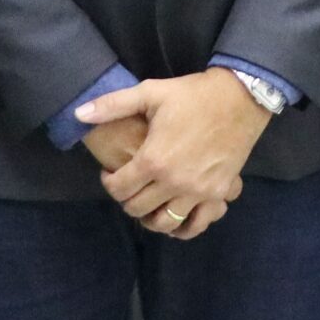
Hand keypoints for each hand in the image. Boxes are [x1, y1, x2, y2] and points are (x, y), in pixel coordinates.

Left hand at [80, 68, 267, 238]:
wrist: (240, 98)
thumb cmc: (192, 94)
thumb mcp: (150, 93)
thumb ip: (112, 105)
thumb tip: (79, 113)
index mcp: (153, 160)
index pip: (119, 189)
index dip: (108, 183)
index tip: (111, 173)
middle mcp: (174, 183)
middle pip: (138, 209)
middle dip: (127, 200)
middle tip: (128, 186)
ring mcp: (198, 192)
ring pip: (165, 223)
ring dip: (151, 218)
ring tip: (149, 203)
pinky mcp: (218, 193)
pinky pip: (197, 223)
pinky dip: (184, 227)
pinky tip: (176, 216)